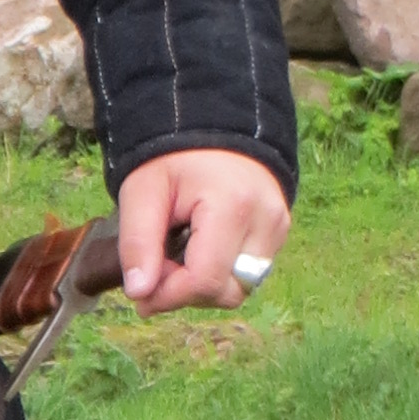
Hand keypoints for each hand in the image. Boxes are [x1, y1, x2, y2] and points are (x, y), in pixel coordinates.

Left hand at [115, 147, 289, 312]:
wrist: (213, 124)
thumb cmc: (174, 157)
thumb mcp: (142, 191)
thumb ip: (138, 243)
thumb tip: (140, 294)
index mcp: (234, 208)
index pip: (206, 281)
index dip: (170, 296)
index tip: (142, 291)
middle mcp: (267, 222)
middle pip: (228, 293)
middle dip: (188, 293)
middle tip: (157, 270)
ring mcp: (279, 227)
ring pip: (242, 288)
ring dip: (205, 286)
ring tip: (178, 257)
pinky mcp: (280, 231)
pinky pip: (250, 273)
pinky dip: (221, 273)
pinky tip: (199, 250)